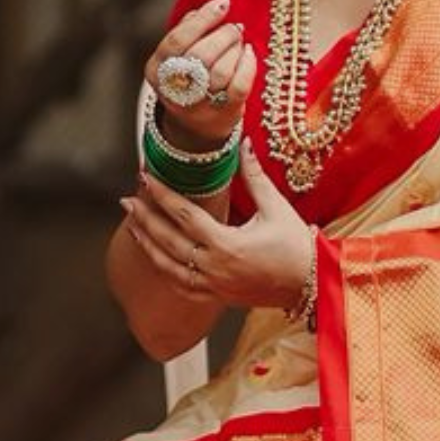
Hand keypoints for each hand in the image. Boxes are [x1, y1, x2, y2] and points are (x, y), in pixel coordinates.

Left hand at [121, 135, 315, 320]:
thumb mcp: (276, 207)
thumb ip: (255, 176)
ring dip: (148, 245)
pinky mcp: (217, 297)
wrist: (312, 284)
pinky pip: (181, 286)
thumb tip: (243, 144)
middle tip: (127, 199)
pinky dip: (164, 270)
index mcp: (227, 244)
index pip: (184, 215)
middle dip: (145, 219)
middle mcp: (214, 268)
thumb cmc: (297, 246)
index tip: (146, 178)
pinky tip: (154, 257)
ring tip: (132, 226)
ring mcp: (213, 286)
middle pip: (168, 241)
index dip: (162, 195)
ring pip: (169, 267)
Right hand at [143, 0, 254, 151]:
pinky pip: (239, 86)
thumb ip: (187, 29)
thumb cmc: (187, 77)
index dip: (202, 19)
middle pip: (200, 55)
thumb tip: (205, 10)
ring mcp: (198, 105)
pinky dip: (248, 65)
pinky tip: (249, 53)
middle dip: (223, 34)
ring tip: (239, 40)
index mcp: (157, 70)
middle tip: (234, 27)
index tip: (223, 3)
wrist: (195, 125)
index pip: (177, 40)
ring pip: (220, 70)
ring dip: (235, 48)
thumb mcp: (177, 55)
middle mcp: (174, 90)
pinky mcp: (223, 113)